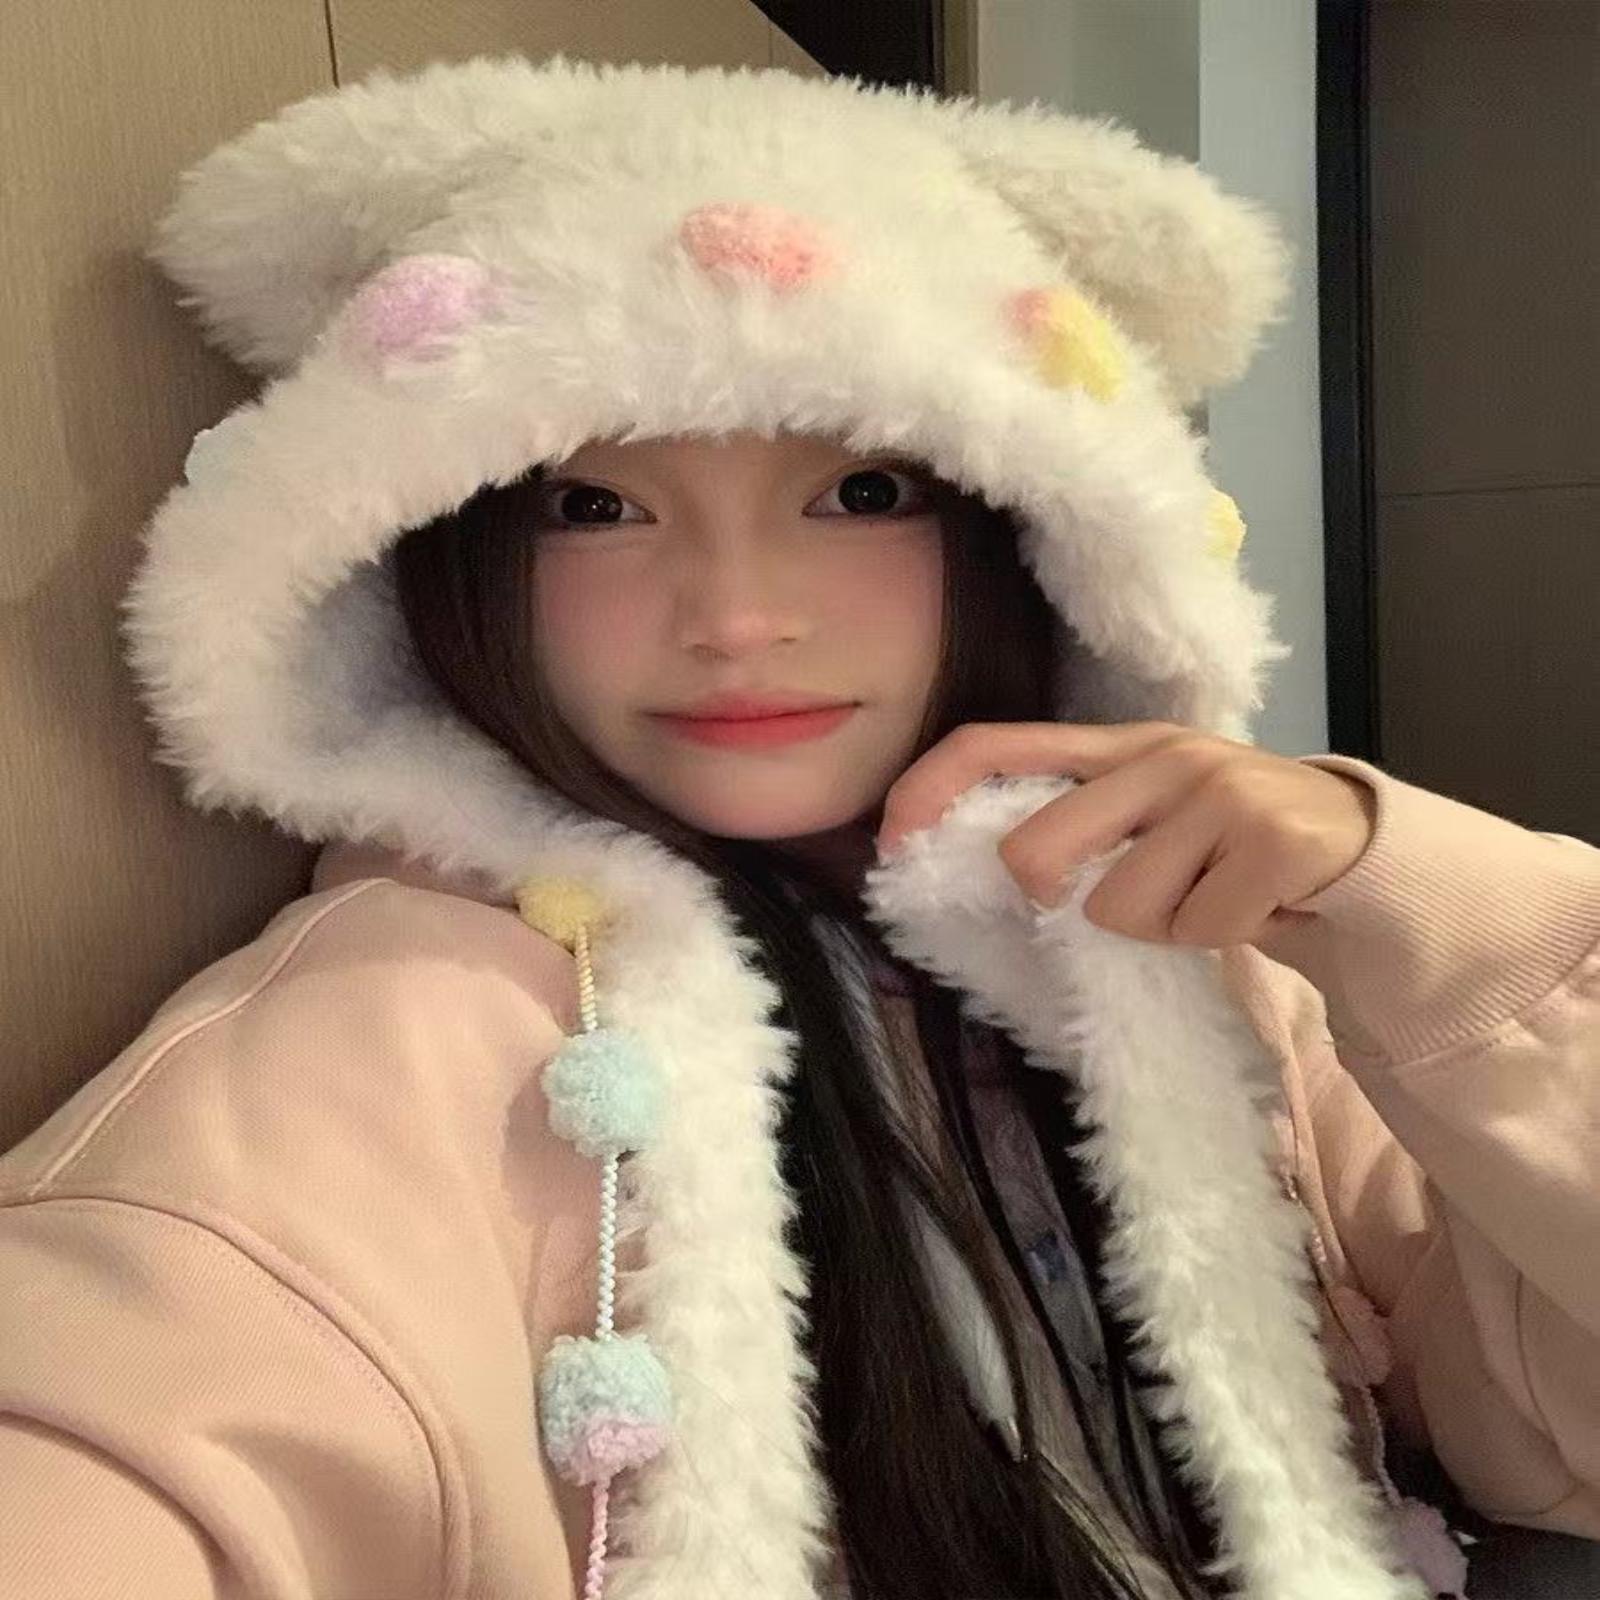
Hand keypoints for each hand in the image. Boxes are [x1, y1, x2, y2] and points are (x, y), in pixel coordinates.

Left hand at [875, 721, 1377, 949]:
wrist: (1358, 848)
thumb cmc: (1229, 843)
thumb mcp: (1152, 815)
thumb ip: (1081, 823)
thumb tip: (988, 865)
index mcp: (1116, 745)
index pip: (997, 743)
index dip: (929, 788)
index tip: (891, 842)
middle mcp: (1160, 754)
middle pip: (1036, 851)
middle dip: (1058, 899)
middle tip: (1124, 899)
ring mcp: (1217, 789)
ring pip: (1117, 908)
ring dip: (1159, 926)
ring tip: (1205, 895)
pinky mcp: (1269, 837)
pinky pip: (1194, 928)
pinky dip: (1215, 937)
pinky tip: (1249, 904)